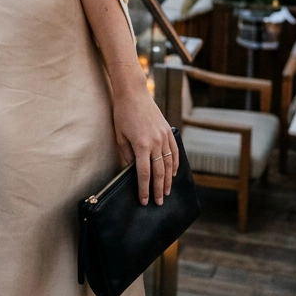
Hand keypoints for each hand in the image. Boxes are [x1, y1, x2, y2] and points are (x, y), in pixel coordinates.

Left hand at [110, 68, 179, 205]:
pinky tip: (173, 173)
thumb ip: (127, 154)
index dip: (144, 189)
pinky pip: (174, 151)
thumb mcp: (119, 135)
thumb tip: (133, 169)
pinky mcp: (168, 131)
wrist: (134, 93)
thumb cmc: (122, 114)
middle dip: (158, 189)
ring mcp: (164, 136)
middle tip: (159, 202)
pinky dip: (175, 164)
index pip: (144, 173)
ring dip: (168, 180)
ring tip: (166, 192)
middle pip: (159, 172)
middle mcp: (155, 142)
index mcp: (141, 145)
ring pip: (169, 164)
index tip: (144, 201)